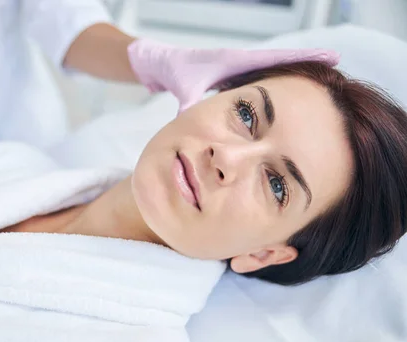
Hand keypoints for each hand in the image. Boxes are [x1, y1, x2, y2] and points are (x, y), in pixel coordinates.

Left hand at [127, 39, 340, 111]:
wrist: (163, 64)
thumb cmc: (175, 71)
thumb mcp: (187, 90)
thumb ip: (194, 106)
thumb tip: (200, 123)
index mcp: (235, 61)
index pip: (276, 59)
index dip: (304, 59)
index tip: (332, 58)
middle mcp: (242, 62)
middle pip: (282, 64)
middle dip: (309, 67)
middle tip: (339, 69)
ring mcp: (239, 69)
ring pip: (273, 72)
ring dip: (295, 76)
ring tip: (323, 85)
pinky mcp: (235, 76)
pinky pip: (261, 80)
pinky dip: (276, 85)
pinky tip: (290, 97)